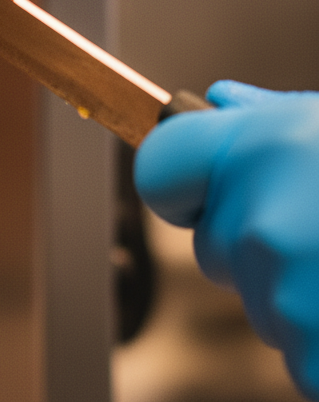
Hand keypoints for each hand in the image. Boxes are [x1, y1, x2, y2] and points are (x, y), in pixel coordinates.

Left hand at [135, 81, 318, 399]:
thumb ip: (268, 116)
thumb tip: (215, 101)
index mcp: (257, 150)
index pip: (158, 170)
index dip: (184, 182)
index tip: (202, 189)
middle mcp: (259, 220)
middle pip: (212, 246)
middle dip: (254, 240)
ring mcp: (285, 293)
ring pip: (258, 302)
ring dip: (298, 293)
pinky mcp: (318, 358)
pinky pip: (299, 357)